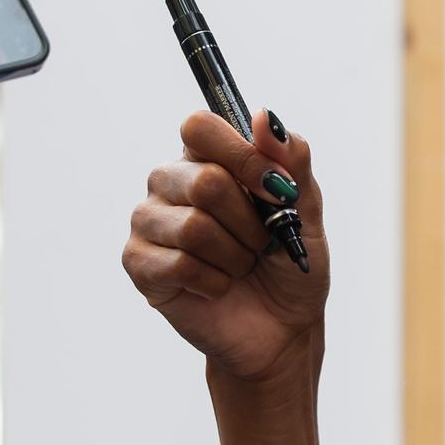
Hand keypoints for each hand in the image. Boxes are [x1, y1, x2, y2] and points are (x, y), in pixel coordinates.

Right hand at [123, 109, 328, 381]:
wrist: (281, 328)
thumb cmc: (288, 263)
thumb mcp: (305, 209)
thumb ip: (291, 160)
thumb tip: (265, 116)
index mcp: (206, 156)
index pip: (200, 127)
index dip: (243, 158)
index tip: (278, 191)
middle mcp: (169, 181)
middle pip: (205, 182)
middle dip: (249, 223)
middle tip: (260, 244)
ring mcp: (149, 221)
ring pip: (195, 228)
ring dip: (234, 256)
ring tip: (239, 266)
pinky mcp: (139, 262)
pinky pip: (180, 265)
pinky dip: (214, 282)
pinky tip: (218, 287)